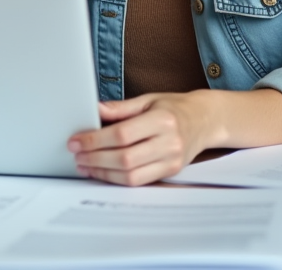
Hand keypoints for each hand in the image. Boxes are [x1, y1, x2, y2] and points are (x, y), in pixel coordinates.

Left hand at [67, 91, 218, 186]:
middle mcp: (169, 143)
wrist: (204, 120)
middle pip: (124, 158)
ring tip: (85, 165)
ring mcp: (171, 160)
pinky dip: (117, 179)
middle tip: (76, 154)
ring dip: (103, 172)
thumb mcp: (148, 100)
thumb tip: (94, 110)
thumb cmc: (174, 108)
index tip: (76, 141)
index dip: (95, 140)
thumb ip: (120, 108)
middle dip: (95, 158)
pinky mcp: (170, 172)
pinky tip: (103, 172)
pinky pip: (140, 181)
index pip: (122, 134)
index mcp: (162, 120)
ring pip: (131, 175)